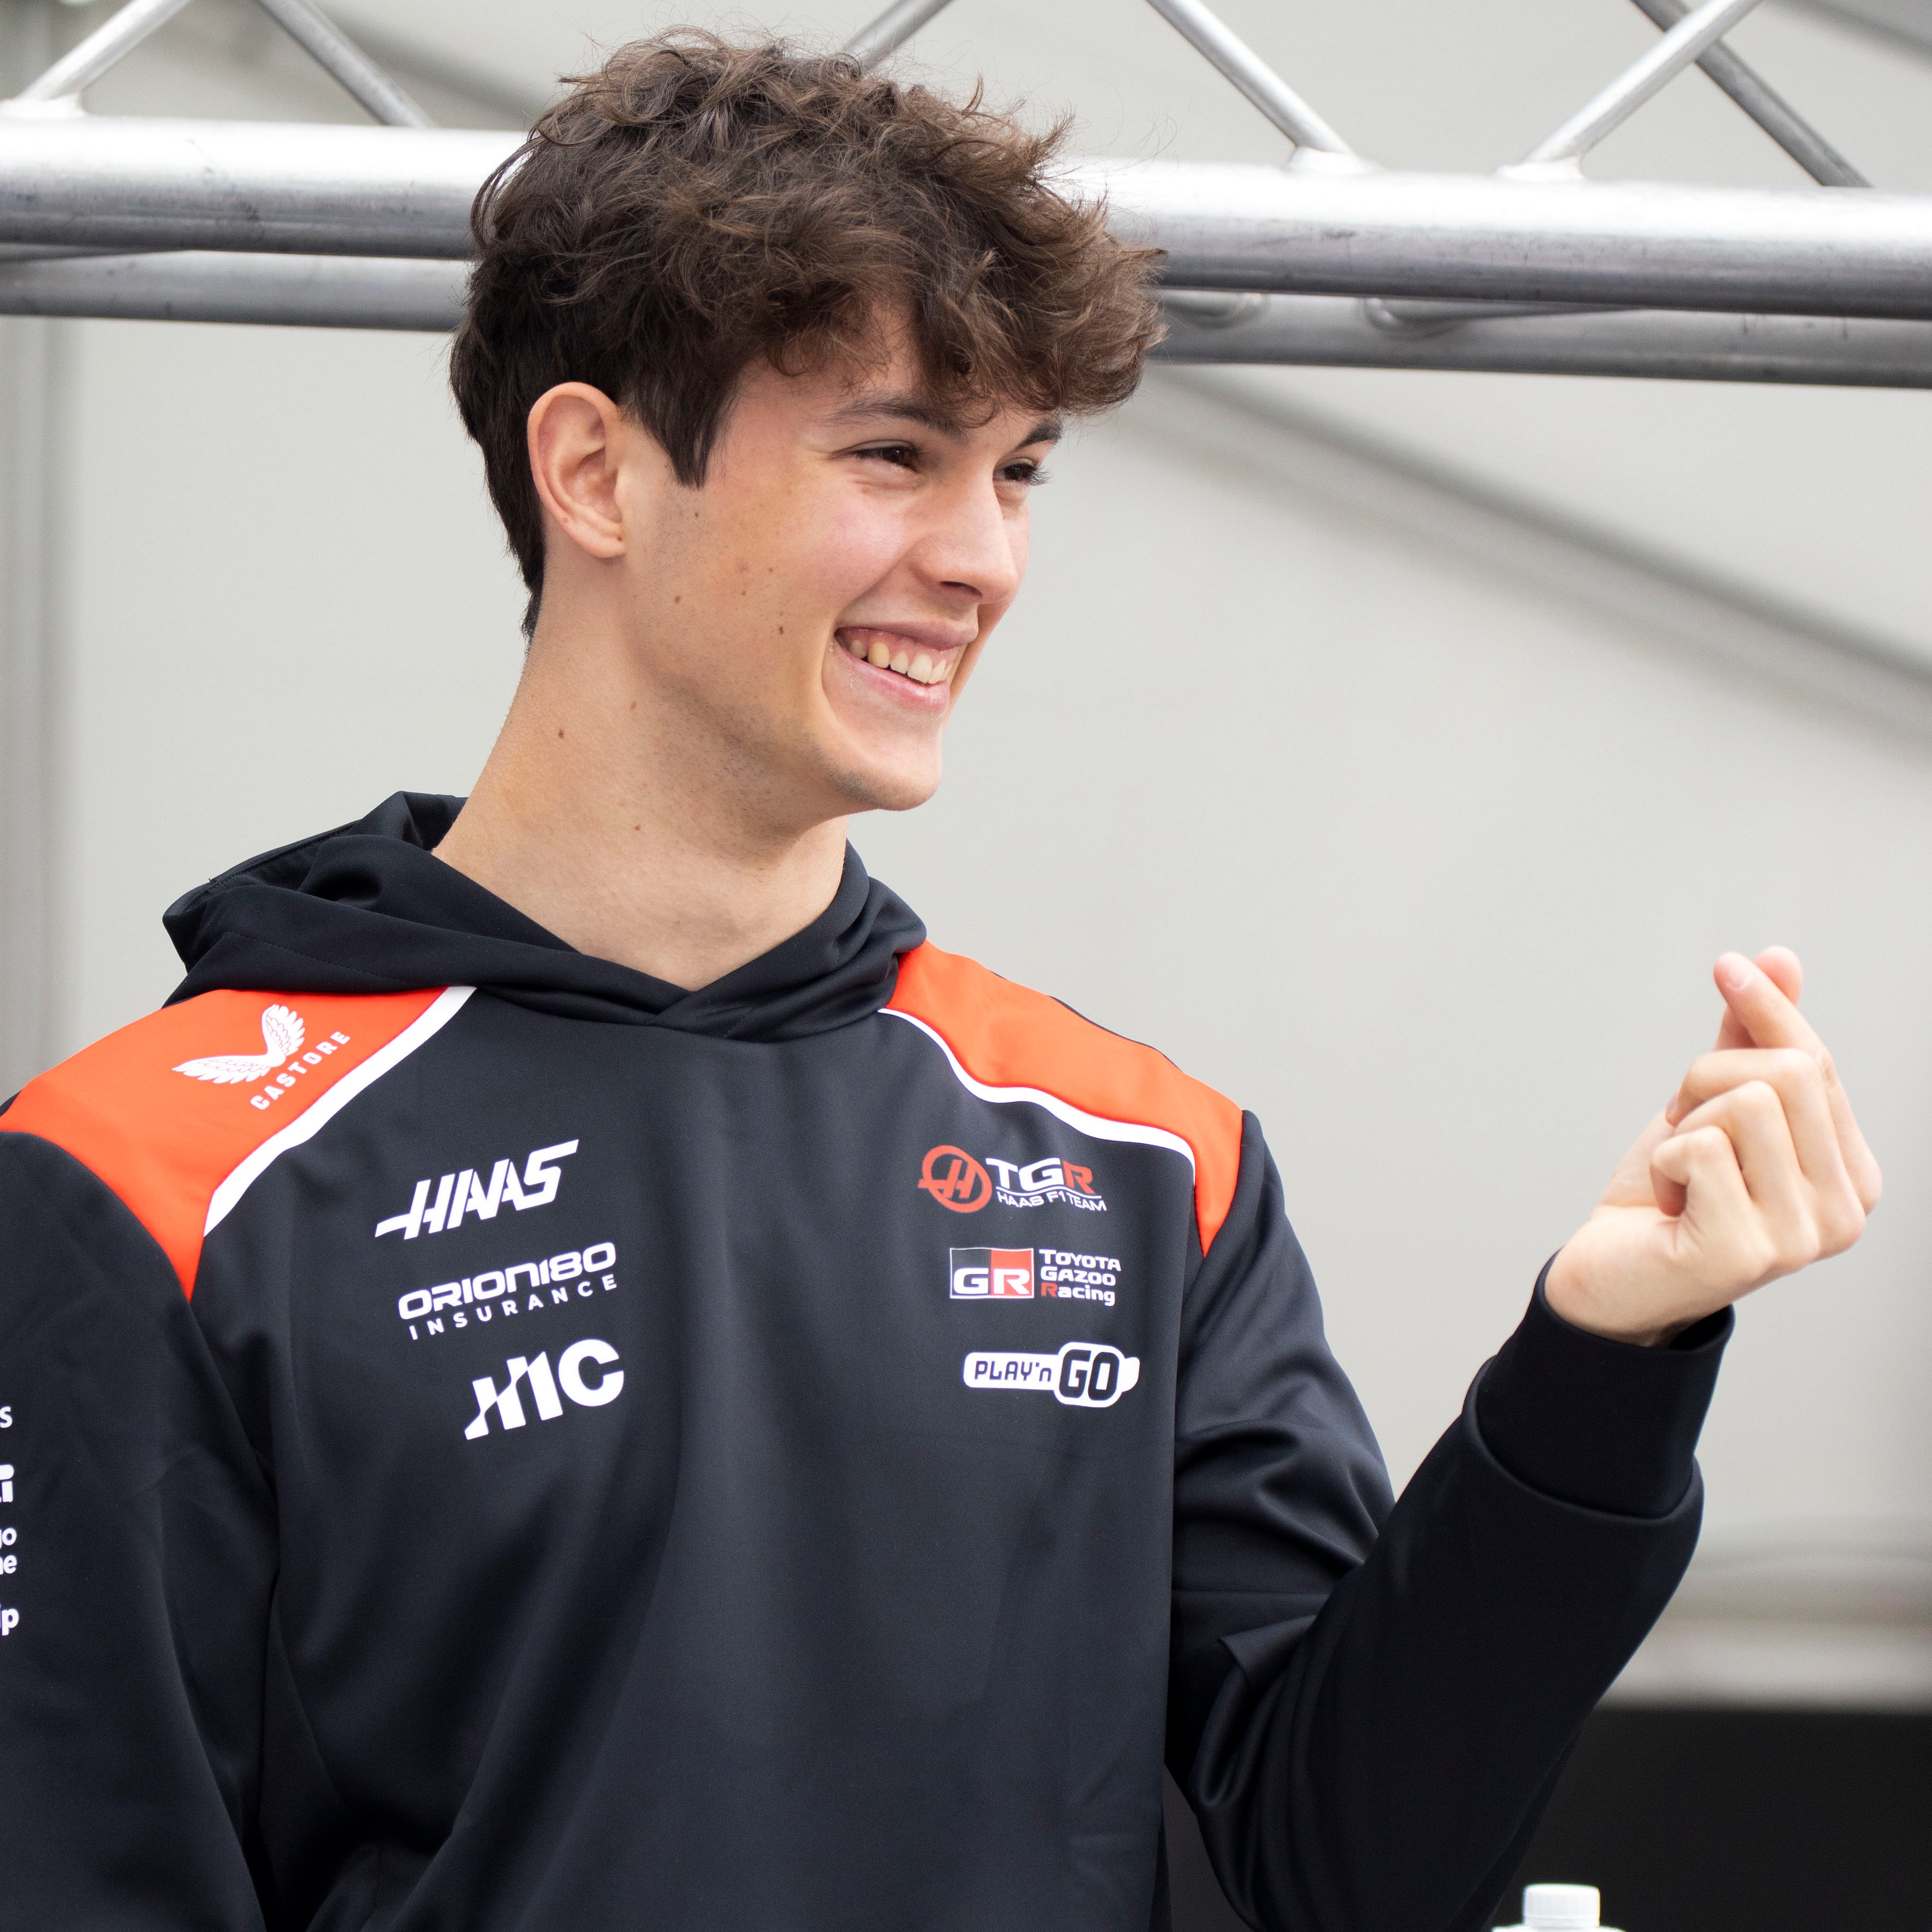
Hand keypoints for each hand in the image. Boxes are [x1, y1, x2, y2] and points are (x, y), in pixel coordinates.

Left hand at [1545, 948, 1880, 1346]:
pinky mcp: (1744, 1252)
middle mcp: (1846, 1213)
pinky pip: (1700, 1148)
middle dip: (1708, 1078)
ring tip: (1681, 1172)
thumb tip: (1779, 957)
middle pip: (1787, 1072)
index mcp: (1853, 1174)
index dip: (1764, 1009)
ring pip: (1745, 1102)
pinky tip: (1669, 1204)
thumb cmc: (1668, 1193)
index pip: (1817, 1061)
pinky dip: (1664, 1161)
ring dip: (1686, 1124)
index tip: (1726, 968)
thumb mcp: (1712, 1104)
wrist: (1610, 1274)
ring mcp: (1801, 1239)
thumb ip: (1752, 1038)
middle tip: (1682, 1126)